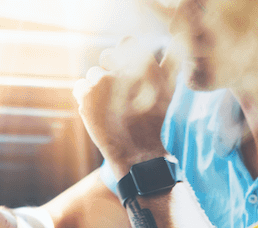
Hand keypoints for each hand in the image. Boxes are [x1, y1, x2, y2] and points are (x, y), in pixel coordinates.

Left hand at [73, 37, 177, 179]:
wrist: (140, 155)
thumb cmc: (157, 124)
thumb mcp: (169, 92)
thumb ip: (170, 64)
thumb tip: (177, 42)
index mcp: (144, 64)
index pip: (127, 42)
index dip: (124, 56)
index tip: (125, 71)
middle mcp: (123, 69)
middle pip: (106, 57)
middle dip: (108, 72)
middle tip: (116, 94)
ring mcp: (103, 82)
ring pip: (92, 74)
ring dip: (97, 88)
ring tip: (109, 108)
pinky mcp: (88, 96)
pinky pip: (79, 87)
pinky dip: (85, 98)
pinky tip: (98, 113)